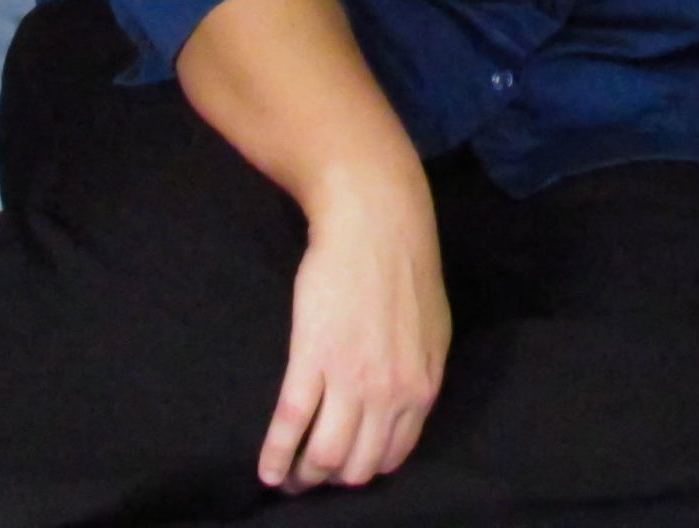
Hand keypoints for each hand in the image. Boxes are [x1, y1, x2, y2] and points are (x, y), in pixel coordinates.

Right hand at [258, 178, 451, 492]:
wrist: (376, 221)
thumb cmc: (403, 267)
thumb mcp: (432, 329)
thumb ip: (419, 373)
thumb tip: (405, 407)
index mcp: (422, 385)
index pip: (392, 456)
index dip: (364, 467)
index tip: (346, 466)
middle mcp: (390, 392)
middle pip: (357, 465)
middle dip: (332, 478)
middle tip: (311, 475)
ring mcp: (351, 379)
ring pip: (324, 457)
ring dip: (302, 477)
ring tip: (288, 477)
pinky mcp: (312, 360)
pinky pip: (291, 425)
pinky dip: (275, 456)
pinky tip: (266, 470)